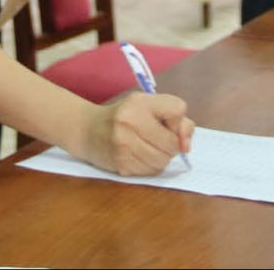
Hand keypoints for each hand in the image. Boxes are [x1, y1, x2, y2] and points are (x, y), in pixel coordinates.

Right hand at [75, 92, 193, 175]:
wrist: (87, 130)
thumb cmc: (124, 116)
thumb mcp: (147, 105)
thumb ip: (175, 117)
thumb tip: (186, 144)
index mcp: (139, 102)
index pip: (178, 110)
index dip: (179, 121)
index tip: (168, 124)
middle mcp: (130, 121)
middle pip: (172, 143)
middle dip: (171, 145)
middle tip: (158, 139)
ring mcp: (124, 144)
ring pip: (163, 160)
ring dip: (161, 158)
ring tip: (147, 148)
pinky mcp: (121, 164)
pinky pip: (151, 171)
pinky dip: (150, 166)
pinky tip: (138, 156)